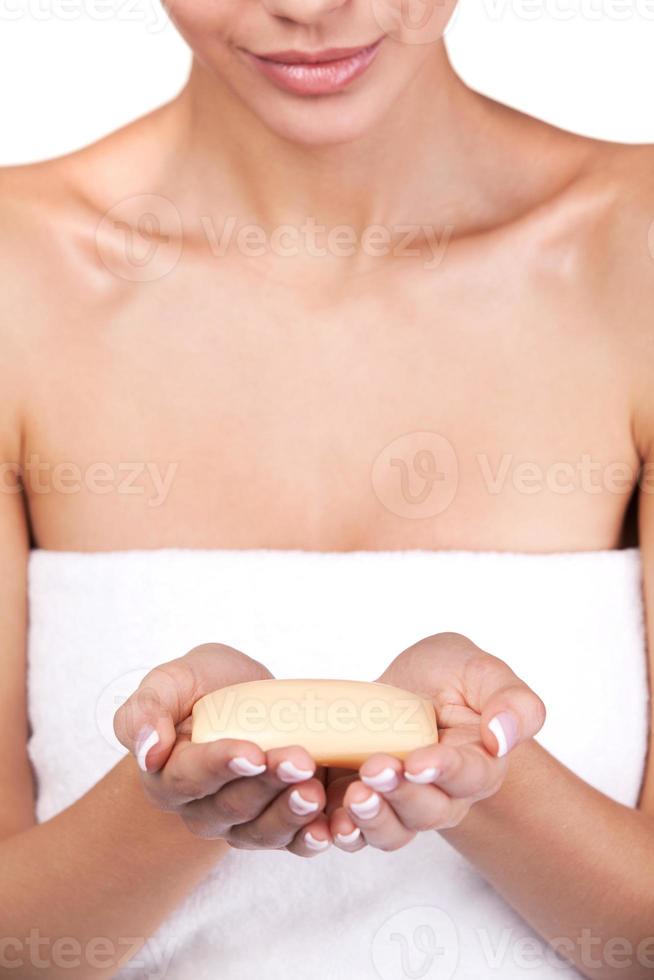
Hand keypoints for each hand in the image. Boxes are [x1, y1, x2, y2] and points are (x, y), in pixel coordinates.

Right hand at [114, 643, 330, 856]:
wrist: (244, 697)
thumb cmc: (204, 686)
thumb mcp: (172, 680)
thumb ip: (147, 709)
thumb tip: (148, 751)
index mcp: (169, 775)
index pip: (189, 777)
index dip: (221, 766)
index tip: (252, 752)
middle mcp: (201, 809)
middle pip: (232, 806)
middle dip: (267, 785)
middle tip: (299, 760)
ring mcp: (240, 824)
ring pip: (262, 831)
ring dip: (291, 813)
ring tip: (315, 790)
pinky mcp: (276, 827)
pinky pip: (291, 844)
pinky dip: (311, 839)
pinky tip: (329, 829)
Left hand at [327, 632, 545, 851]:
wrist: (408, 687)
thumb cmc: (450, 676)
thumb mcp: (481, 670)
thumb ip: (511, 700)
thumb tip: (503, 737)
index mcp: (479, 764)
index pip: (470, 776)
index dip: (444, 771)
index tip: (418, 761)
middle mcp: (444, 795)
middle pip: (429, 811)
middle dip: (401, 794)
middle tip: (376, 768)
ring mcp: (403, 805)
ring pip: (394, 832)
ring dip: (372, 820)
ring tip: (353, 797)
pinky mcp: (367, 806)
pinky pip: (357, 833)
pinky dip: (341, 832)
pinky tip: (325, 823)